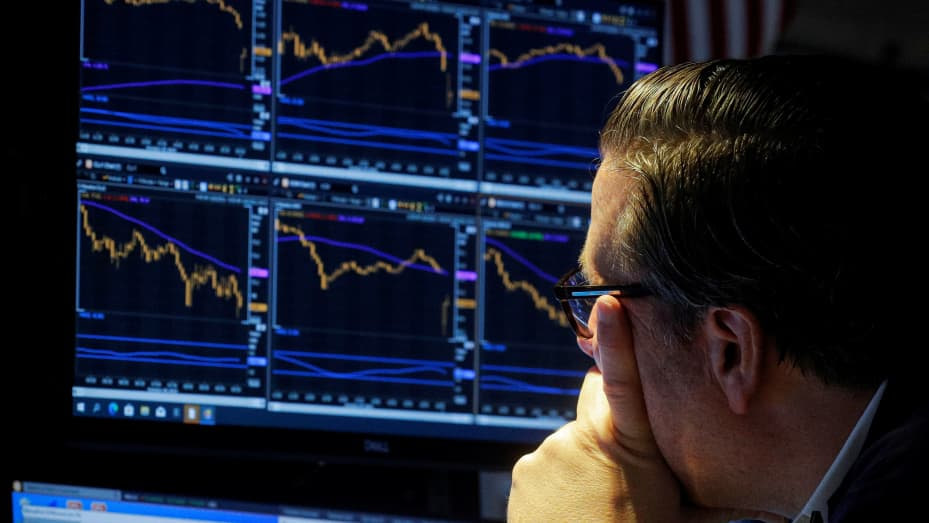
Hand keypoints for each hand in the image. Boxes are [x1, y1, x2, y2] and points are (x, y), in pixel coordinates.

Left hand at [507, 296, 777, 522]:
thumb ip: (723, 504)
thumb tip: (777, 512)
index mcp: (631, 447)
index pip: (625, 382)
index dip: (617, 339)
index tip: (609, 301)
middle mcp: (585, 440)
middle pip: (596, 399)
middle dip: (608, 414)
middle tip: (623, 462)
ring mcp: (550, 452)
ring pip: (573, 438)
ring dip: (585, 458)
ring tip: (597, 500)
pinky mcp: (524, 469)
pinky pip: (547, 462)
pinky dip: (559, 478)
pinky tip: (571, 507)